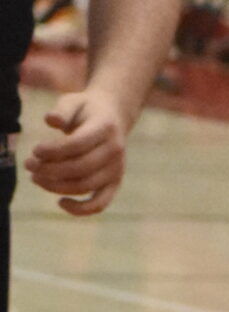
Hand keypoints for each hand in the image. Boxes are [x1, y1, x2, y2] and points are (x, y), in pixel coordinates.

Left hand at [26, 86, 129, 214]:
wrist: (112, 117)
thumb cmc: (86, 110)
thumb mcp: (74, 101)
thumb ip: (62, 109)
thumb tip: (51, 120)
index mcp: (106, 128)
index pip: (77, 144)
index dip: (53, 151)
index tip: (35, 150)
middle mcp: (115, 151)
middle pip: (79, 168)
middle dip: (49, 169)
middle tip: (29, 165)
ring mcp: (116, 169)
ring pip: (84, 186)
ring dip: (56, 186)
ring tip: (35, 177)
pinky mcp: (114, 183)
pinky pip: (100, 203)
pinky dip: (80, 209)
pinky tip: (60, 202)